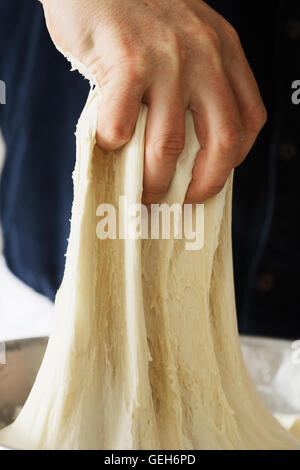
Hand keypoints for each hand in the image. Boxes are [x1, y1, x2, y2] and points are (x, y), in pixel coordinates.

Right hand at [41, 0, 266, 202]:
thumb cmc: (137, 10)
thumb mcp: (187, 34)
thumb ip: (195, 78)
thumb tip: (184, 144)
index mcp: (224, 51)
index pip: (249, 119)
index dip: (234, 160)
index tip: (212, 180)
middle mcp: (204, 55)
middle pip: (221, 140)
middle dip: (203, 185)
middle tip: (183, 204)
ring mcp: (166, 59)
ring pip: (168, 144)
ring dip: (155, 180)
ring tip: (144, 195)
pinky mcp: (125, 61)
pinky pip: (121, 125)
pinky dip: (112, 145)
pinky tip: (107, 144)